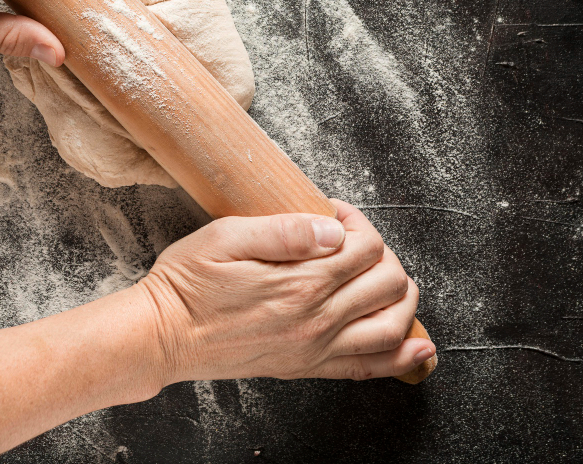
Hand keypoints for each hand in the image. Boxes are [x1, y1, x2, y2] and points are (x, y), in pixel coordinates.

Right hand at [136, 200, 435, 382]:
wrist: (163, 336)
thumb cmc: (187, 283)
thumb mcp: (224, 237)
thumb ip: (284, 231)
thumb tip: (333, 230)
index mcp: (300, 282)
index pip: (362, 246)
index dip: (356, 222)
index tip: (334, 214)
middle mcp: (317, 320)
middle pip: (387, 282)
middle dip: (382, 253)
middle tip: (354, 241)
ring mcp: (315, 349)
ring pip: (393, 326)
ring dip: (403, 298)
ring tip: (387, 278)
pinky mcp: (307, 368)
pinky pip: (370, 368)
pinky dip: (403, 358)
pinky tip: (419, 347)